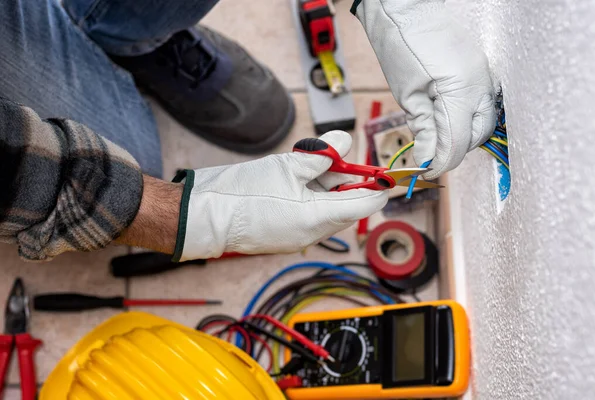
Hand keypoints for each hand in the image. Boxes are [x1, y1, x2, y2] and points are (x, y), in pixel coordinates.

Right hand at [173, 131, 387, 260]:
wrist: (205, 216)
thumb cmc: (243, 193)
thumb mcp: (287, 165)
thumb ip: (321, 154)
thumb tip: (344, 141)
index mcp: (318, 219)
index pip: (365, 205)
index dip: (378, 186)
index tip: (386, 172)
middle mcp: (313, 233)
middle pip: (348, 206)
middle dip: (349, 180)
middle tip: (338, 156)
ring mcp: (299, 236)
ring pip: (329, 208)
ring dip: (329, 185)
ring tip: (313, 162)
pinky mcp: (287, 233)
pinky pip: (312, 214)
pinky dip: (314, 194)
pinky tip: (301, 176)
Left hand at [355, 0, 495, 178]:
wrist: (408, 10)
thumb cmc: (404, 43)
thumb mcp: (409, 93)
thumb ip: (423, 127)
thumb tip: (427, 159)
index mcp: (462, 91)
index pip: (458, 143)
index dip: (441, 162)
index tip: (426, 172)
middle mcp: (481, 86)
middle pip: (476, 137)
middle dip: (453, 151)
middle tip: (429, 156)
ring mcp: (484, 79)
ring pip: (482, 124)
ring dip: (460, 136)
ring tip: (434, 135)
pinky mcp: (480, 74)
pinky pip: (479, 107)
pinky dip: (463, 119)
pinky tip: (444, 117)